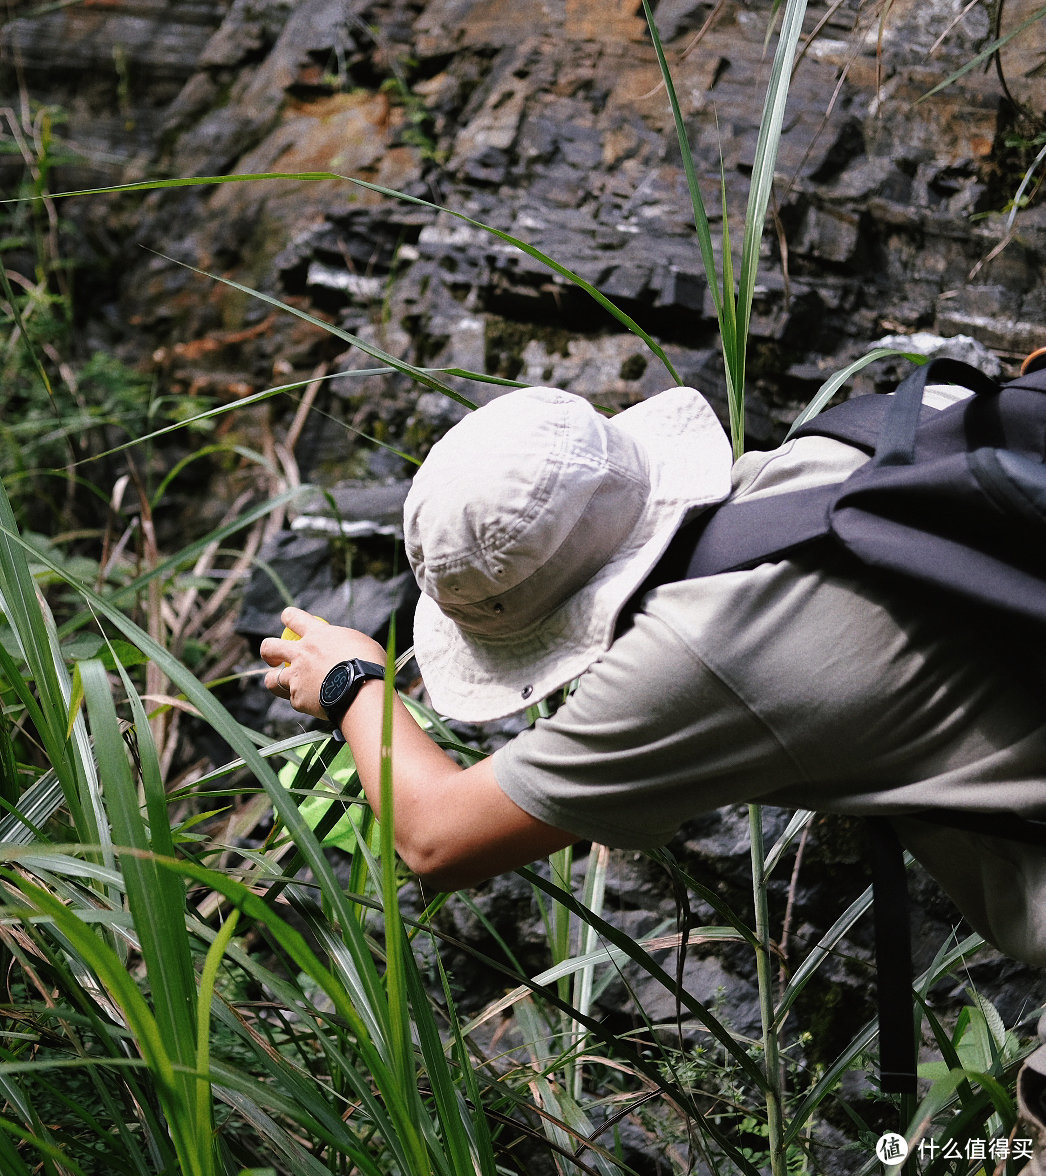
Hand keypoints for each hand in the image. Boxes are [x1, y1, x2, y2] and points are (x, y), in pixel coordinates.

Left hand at [260, 607, 386, 718]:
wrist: (362, 691)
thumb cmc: (369, 664)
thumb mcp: (359, 643)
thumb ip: (343, 643)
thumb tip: (344, 646)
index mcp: (317, 635)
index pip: (293, 617)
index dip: (288, 617)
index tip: (287, 620)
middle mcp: (301, 654)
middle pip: (270, 647)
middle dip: (268, 652)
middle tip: (274, 659)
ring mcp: (296, 677)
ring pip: (272, 680)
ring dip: (275, 681)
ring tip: (284, 686)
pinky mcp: (298, 699)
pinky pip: (295, 700)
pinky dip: (303, 701)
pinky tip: (315, 704)